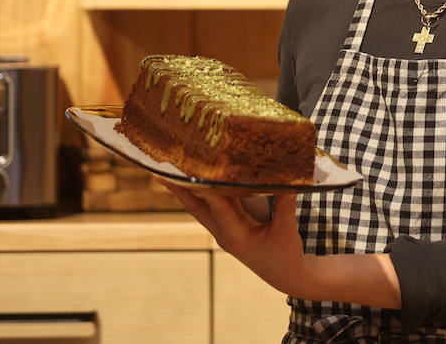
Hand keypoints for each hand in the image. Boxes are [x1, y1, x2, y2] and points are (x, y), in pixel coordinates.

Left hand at [160, 181, 402, 307]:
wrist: (286, 276)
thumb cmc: (285, 256)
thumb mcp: (285, 231)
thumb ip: (284, 205)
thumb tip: (285, 179)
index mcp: (235, 237)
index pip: (217, 207)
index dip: (207, 188)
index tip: (193, 170)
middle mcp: (224, 233)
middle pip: (196, 208)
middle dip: (179, 190)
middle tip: (159, 172)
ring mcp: (226, 230)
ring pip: (201, 206)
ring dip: (187, 189)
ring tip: (171, 170)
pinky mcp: (232, 226)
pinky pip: (215, 205)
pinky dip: (205, 191)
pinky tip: (201, 178)